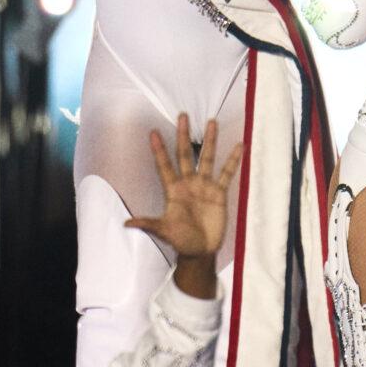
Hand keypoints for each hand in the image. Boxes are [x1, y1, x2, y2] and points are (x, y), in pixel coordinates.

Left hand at [122, 115, 241, 284]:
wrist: (200, 250)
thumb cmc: (180, 240)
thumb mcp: (164, 231)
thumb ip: (148, 224)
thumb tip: (126, 223)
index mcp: (173, 190)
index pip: (164, 165)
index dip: (158, 149)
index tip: (152, 132)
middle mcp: (188, 183)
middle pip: (185, 154)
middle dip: (183, 135)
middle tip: (182, 115)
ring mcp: (204, 186)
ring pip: (207, 158)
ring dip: (209, 141)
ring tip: (211, 122)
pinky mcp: (219, 192)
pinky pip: (227, 173)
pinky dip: (233, 160)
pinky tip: (238, 146)